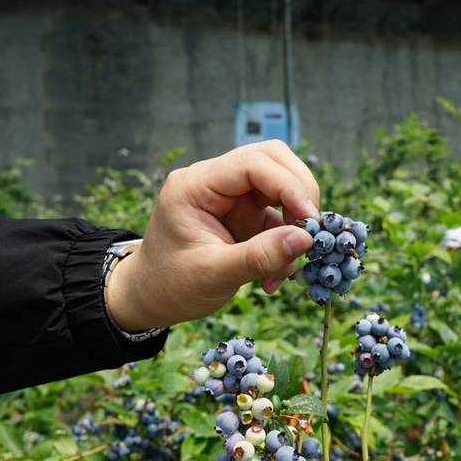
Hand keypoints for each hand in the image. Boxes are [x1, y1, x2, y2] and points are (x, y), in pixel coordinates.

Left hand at [106, 140, 319, 330]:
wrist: (150, 299)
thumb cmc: (171, 286)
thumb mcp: (213, 275)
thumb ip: (258, 256)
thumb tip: (306, 239)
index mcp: (195, 185)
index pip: (253, 163)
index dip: (289, 185)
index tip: (310, 220)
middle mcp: (213, 181)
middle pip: (273, 160)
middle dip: (298, 194)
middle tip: (309, 232)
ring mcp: (230, 196)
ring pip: (281, 187)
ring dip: (293, 224)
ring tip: (282, 268)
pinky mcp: (243, 215)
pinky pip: (278, 217)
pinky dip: (284, 245)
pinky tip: (271, 278)